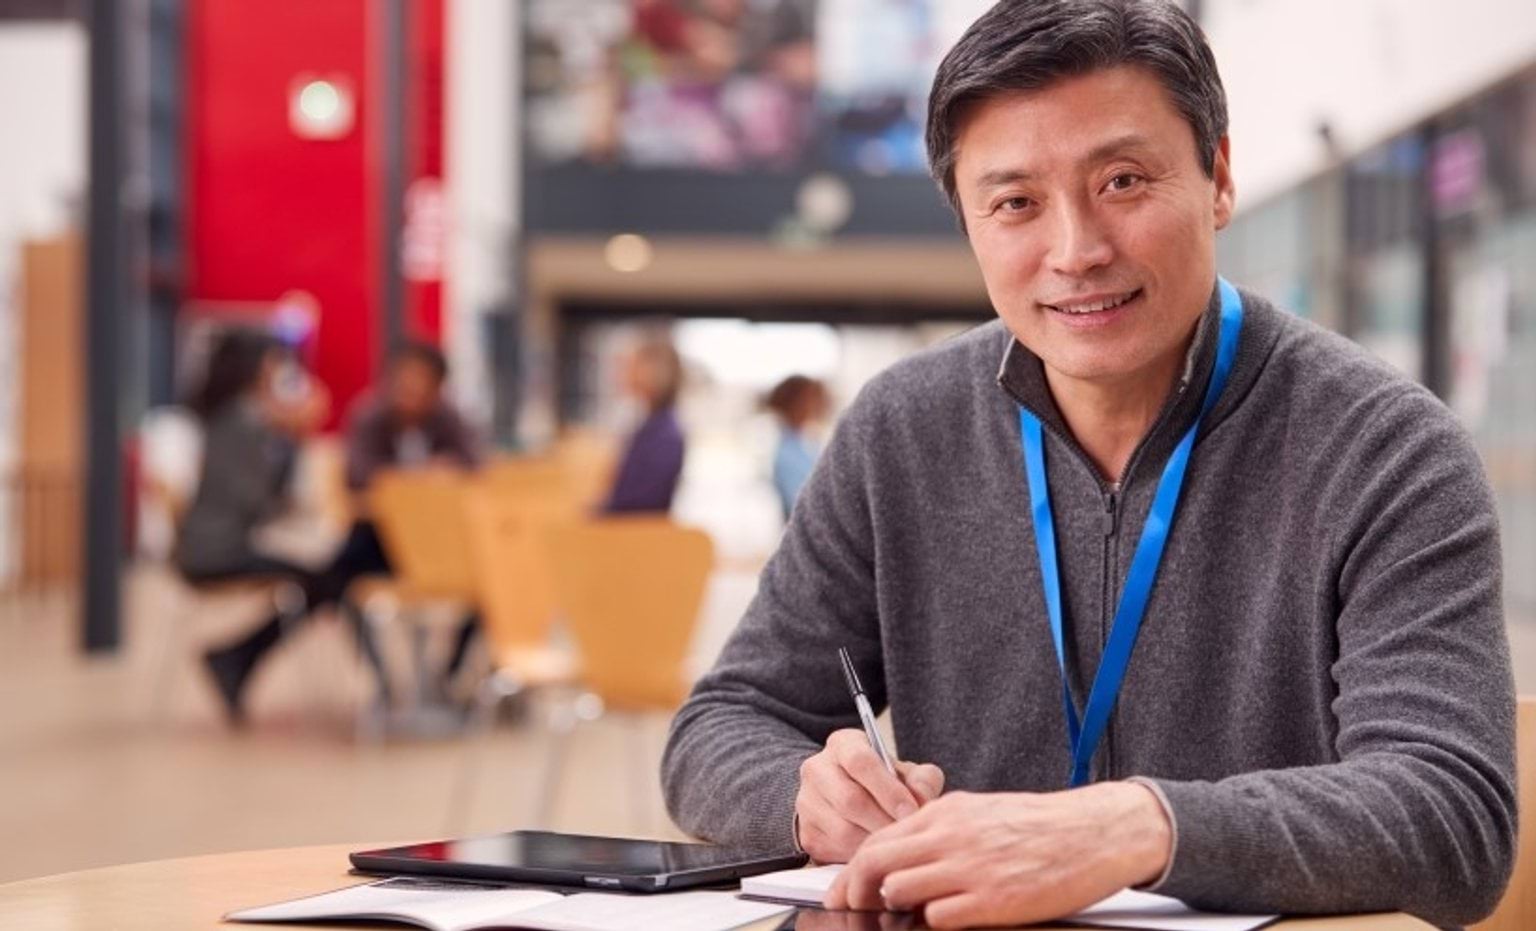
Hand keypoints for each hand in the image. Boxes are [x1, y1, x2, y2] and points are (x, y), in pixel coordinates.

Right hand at [795, 729, 945, 863]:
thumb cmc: (885, 784)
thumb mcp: (906, 773)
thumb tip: (922, 799)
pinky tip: (877, 854)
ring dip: (873, 842)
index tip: (912, 811)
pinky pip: (835, 850)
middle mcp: (817, 769)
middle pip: (849, 799)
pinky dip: (859, 856)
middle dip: (884, 821)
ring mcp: (807, 802)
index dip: (889, 790)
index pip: (860, 762)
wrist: (852, 799)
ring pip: (842, 830)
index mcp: (843, 745)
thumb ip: (922, 780)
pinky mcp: (806, 832)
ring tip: (896, 846)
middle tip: (907, 835)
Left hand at [824, 781, 1171, 928]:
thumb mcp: (980, 812)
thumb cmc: (1040, 825)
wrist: (1093, 832)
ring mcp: (969, 869)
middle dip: (853, 891)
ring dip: (894, 908)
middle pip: (875, 863)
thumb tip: (903, 855)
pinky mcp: (992, 900)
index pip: (878, 839)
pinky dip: (932, 923)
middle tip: (848, 909)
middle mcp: (950, 836)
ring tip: (902, 916)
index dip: (850, 869)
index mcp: (946, 812)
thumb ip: (940, 830)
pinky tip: (944, 920)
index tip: (839, 890)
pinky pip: (939, 918)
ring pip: (899, 891)